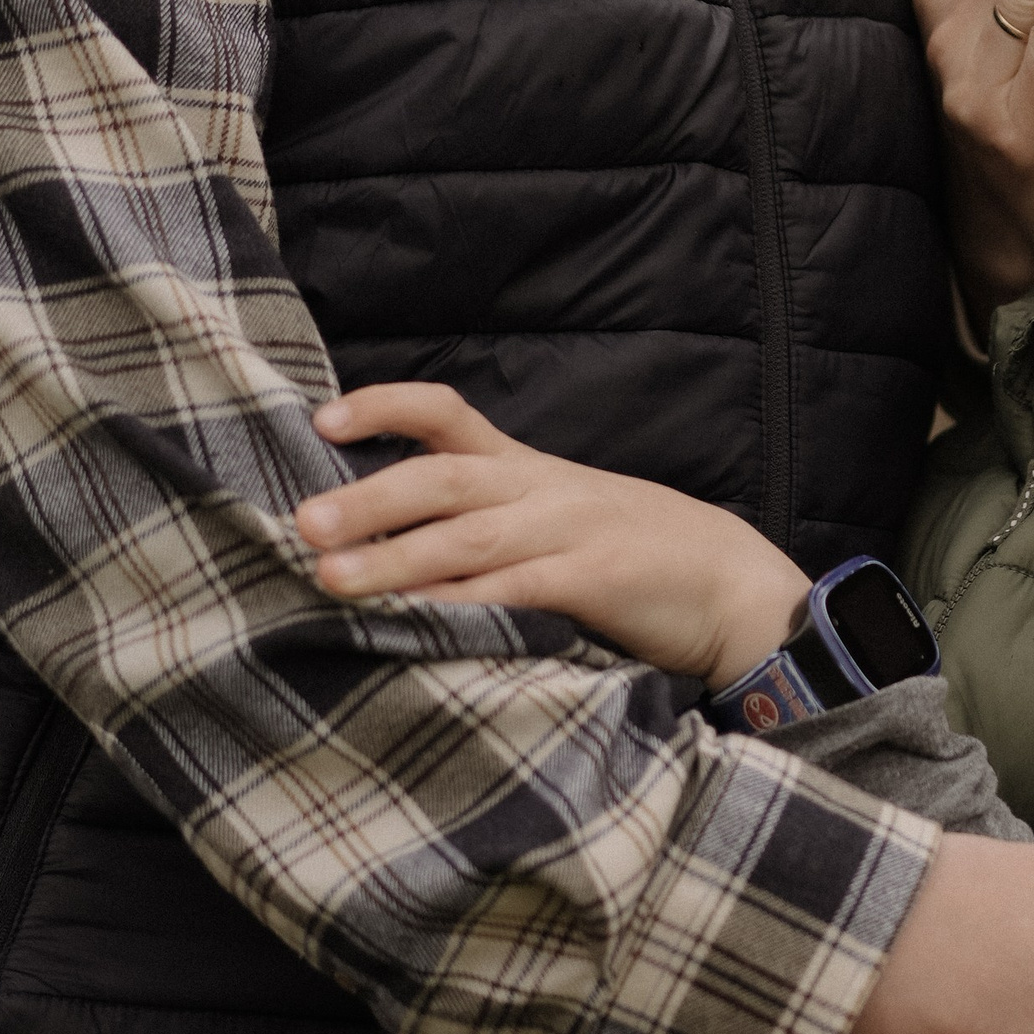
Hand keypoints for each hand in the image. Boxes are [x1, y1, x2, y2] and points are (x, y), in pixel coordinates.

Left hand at [295, 385, 807, 687]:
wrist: (729, 582)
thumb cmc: (633, 555)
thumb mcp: (561, 517)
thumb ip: (491, 521)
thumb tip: (388, 542)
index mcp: (528, 468)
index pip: (448, 414)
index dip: (385, 407)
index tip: (322, 419)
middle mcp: (541, 490)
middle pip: (443, 479)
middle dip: (369, 498)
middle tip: (303, 523)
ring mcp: (568, 532)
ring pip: (468, 538)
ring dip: (394, 561)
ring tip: (331, 579)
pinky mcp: (593, 582)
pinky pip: (516, 591)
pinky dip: (462, 608)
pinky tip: (417, 625)